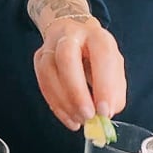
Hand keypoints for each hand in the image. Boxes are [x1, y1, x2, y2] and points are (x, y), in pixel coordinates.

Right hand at [33, 16, 126, 130]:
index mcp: (96, 35)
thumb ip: (114, 90)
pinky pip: (42, 82)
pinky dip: (56, 104)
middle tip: (88, 116)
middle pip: (66, 58)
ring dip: (64, 101)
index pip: (101, 55)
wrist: (73, 32)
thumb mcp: (114, 67)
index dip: (103, 85)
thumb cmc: (97, 54)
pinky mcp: (38, 57)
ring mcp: (50, 45)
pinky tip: (69, 118)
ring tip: (79, 119)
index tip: (105, 111)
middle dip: (76, 92)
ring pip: (48, 71)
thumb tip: (105, 113)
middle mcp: (70, 35)